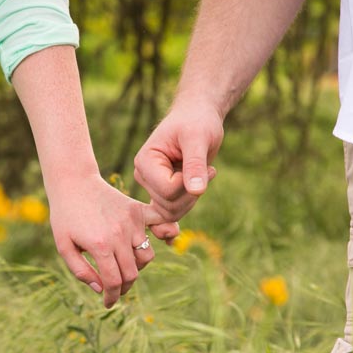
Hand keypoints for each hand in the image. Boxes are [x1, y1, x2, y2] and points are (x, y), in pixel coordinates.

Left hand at [48, 174, 178, 307]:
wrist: (74, 182)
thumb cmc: (65, 216)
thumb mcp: (63, 246)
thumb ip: (80, 271)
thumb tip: (100, 289)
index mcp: (99, 246)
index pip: (114, 282)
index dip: (112, 297)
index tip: (108, 303)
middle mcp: (119, 235)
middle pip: (131, 274)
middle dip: (123, 287)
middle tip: (114, 290)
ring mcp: (132, 222)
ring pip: (146, 257)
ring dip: (136, 268)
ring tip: (123, 268)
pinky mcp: (138, 211)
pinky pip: (160, 226)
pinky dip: (166, 235)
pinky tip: (166, 241)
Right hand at [134, 96, 223, 222]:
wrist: (198, 118)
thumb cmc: (197, 121)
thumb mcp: (199, 138)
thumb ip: (195, 165)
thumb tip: (197, 191)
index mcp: (145, 162)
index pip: (166, 191)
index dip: (188, 186)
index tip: (203, 167)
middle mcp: (144, 176)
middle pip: (167, 207)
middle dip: (192, 197)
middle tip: (208, 173)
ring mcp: (152, 187)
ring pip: (170, 214)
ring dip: (192, 201)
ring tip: (205, 176)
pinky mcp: (162, 193)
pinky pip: (166, 216)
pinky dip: (176, 221)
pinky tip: (176, 234)